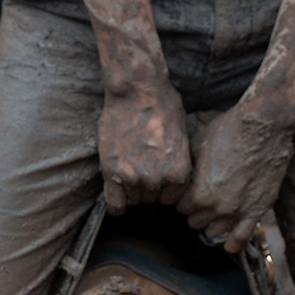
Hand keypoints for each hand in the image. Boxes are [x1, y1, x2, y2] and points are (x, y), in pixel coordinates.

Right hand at [97, 79, 190, 213]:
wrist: (137, 89)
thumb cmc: (162, 104)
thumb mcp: (181, 135)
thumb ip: (176, 160)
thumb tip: (171, 170)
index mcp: (179, 172)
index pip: (169, 198)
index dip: (161, 187)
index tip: (154, 176)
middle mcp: (159, 179)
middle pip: (150, 198)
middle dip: (145, 186)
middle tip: (138, 164)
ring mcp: (135, 177)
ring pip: (133, 199)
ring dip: (129, 189)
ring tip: (127, 167)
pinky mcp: (114, 172)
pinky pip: (115, 204)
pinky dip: (116, 205)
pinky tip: (117, 200)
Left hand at [176, 101, 294, 251]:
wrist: (263, 126)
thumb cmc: (228, 130)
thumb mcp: (196, 145)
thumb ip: (187, 168)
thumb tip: (179, 175)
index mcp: (197, 194)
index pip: (180, 207)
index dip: (182, 197)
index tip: (187, 190)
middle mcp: (216, 208)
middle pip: (195, 221)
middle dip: (195, 209)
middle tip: (202, 196)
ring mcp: (237, 212)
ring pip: (213, 231)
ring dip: (211, 221)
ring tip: (215, 208)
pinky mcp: (257, 210)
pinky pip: (241, 238)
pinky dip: (233, 243)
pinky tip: (229, 245)